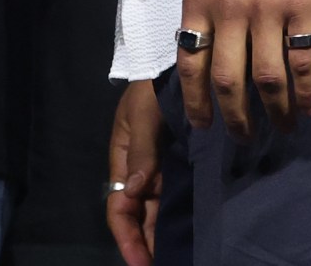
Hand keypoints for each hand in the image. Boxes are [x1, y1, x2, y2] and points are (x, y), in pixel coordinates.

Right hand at [106, 78, 165, 265]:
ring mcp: (160, 170)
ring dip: (160, 237)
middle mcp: (139, 170)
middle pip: (137, 217)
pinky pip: (175, 199)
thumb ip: (141, 149)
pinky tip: (191, 235)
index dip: (127, 237)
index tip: (142, 262)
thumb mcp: (143, 114)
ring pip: (156, 212)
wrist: (174, 64)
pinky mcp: (181, 165)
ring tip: (178, 259)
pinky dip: (177, 220)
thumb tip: (136, 189)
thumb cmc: (152, 86)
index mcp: (123, 159)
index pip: (119, 207)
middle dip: (144, 246)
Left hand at [176, 0, 310, 138]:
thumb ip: (209, 7)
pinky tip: (307, 106)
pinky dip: (305, 91)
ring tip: (281, 128)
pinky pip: (302, 61)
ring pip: (267, 78)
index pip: (190, 61)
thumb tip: (209, 52)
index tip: (202, 124)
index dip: (195, 99)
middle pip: (227, 79)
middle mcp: (228, 8)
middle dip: (233, 117)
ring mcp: (266, 9)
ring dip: (274, 111)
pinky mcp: (303, 7)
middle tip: (242, 138)